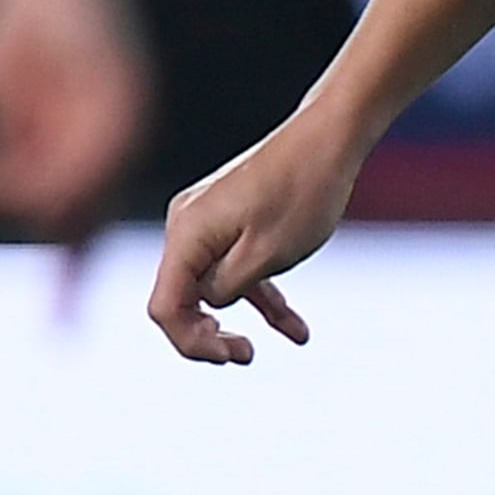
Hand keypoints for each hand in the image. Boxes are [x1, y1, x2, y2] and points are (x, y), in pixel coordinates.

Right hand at [144, 113, 358, 364]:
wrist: (329, 139)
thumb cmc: (302, 194)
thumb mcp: (267, 255)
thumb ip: (228, 286)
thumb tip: (209, 300)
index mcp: (186, 235)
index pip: (166, 307)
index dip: (191, 342)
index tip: (232, 356)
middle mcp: (187, 226)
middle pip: (182, 298)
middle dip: (208, 335)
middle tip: (246, 356)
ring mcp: (209, 222)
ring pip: (211, 285)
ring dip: (233, 321)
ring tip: (256, 351)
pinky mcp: (234, 220)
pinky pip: (238, 268)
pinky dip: (261, 297)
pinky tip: (296, 332)